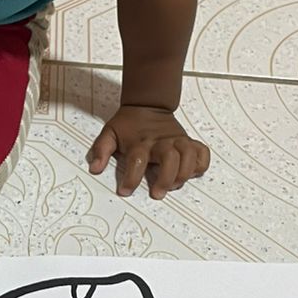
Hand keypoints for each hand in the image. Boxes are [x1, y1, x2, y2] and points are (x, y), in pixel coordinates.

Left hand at [87, 105, 209, 199]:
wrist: (148, 104)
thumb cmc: (129, 123)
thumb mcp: (109, 133)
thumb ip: (101, 150)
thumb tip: (95, 168)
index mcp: (140, 142)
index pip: (137, 160)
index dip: (131, 178)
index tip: (125, 191)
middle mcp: (161, 141)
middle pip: (170, 159)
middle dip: (165, 179)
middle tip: (157, 193)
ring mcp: (177, 140)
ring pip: (189, 156)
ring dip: (184, 173)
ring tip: (175, 185)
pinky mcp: (188, 141)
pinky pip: (202, 153)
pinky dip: (201, 164)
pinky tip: (192, 172)